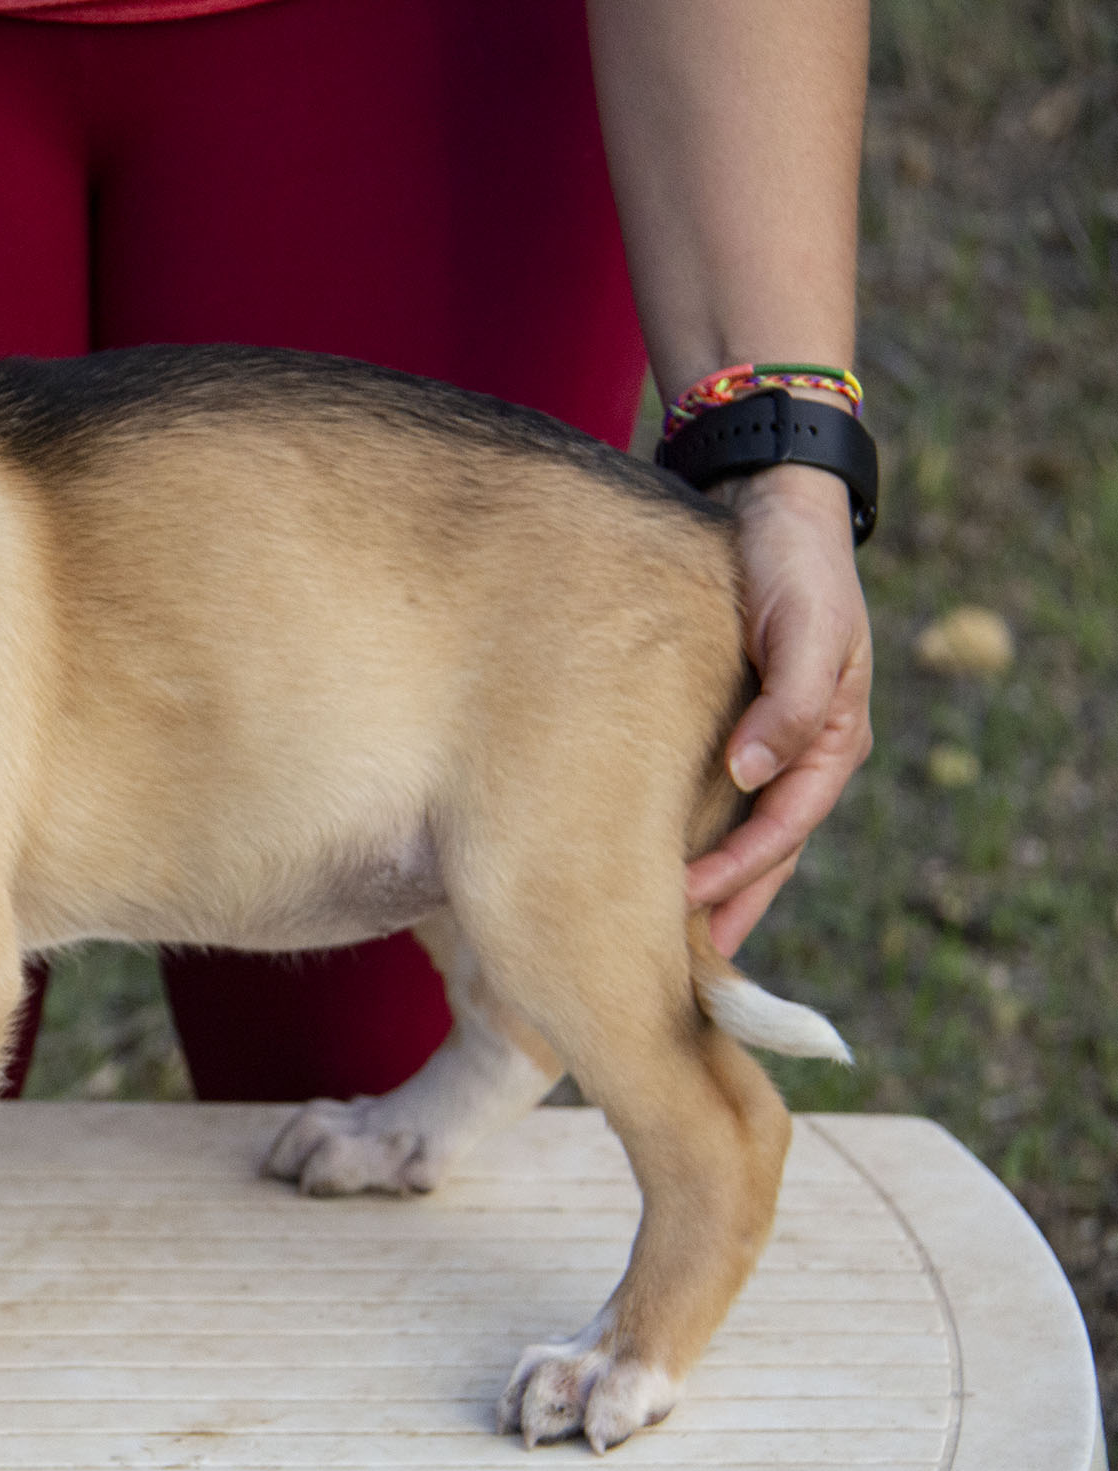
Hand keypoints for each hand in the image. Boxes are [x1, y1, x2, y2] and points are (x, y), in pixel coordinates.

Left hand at [685, 462, 872, 954]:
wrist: (765, 503)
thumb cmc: (790, 562)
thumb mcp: (805, 623)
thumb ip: (792, 700)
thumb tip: (753, 772)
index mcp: (831, 738)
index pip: (783, 829)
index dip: (738, 875)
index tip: (684, 908)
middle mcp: (799, 750)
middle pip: (764, 850)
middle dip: (724, 906)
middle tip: (673, 965)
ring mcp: (764, 739)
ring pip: (735, 829)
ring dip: (705, 880)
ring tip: (656, 933)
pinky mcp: (724, 720)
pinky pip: (706, 794)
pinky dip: (684, 832)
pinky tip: (641, 857)